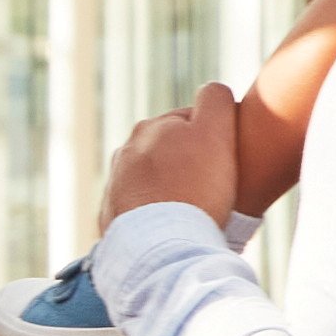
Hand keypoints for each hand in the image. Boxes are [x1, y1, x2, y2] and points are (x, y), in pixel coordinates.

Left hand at [105, 83, 248, 233]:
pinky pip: (140, 206)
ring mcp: (117, 182)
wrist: (163, 246)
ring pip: (153, 176)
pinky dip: (154, 210)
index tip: (224, 157)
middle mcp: (129, 149)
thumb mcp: (214, 134)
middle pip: (169, 148)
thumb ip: (215, 102)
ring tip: (192, 207)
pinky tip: (172, 224)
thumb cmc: (196, 189)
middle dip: (187, 159)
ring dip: (170, 184)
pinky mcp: (112, 214)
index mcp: (152, 127)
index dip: (213, 135)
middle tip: (211, 184)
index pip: (191, 119)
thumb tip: (212, 90)